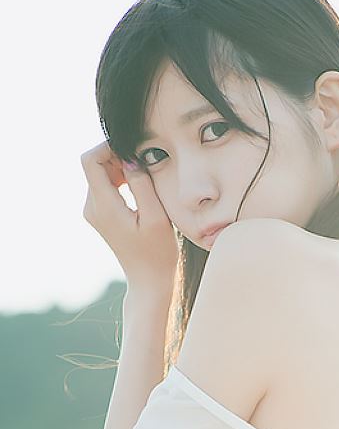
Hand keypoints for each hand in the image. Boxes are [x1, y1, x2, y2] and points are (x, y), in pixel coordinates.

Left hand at [80, 140, 178, 292]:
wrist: (149, 281)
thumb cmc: (157, 253)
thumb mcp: (156, 217)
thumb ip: (142, 184)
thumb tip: (130, 159)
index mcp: (104, 206)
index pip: (90, 160)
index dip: (108, 146)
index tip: (132, 151)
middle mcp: (92, 207)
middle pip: (95, 165)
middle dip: (117, 157)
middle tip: (144, 166)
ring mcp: (94, 212)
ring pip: (99, 175)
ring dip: (120, 169)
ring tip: (145, 179)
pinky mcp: (100, 216)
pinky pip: (104, 187)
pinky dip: (119, 180)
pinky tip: (139, 190)